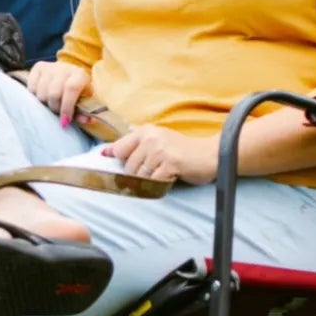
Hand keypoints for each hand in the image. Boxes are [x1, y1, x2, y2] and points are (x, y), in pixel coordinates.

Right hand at [25, 60, 90, 125]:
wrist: (70, 74)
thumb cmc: (78, 91)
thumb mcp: (85, 100)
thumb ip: (83, 112)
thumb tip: (85, 120)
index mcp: (79, 75)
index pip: (71, 88)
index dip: (67, 107)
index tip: (65, 120)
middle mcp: (63, 68)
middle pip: (53, 93)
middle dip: (55, 108)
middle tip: (58, 112)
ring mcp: (49, 67)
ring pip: (41, 93)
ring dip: (45, 103)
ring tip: (51, 103)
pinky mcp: (38, 67)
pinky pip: (31, 88)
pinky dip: (36, 96)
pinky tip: (44, 95)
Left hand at [104, 125, 218, 184]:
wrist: (210, 155)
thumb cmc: (182, 151)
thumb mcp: (157, 141)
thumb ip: (133, 146)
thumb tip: (105, 152)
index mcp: (145, 131)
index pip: (119, 149)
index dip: (119, 162)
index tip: (121, 169)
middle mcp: (151, 138)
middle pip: (128, 166)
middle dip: (137, 175)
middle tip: (154, 173)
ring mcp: (160, 150)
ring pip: (139, 175)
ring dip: (149, 180)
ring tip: (162, 174)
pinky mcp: (170, 163)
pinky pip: (153, 181)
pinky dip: (159, 184)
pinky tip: (169, 178)